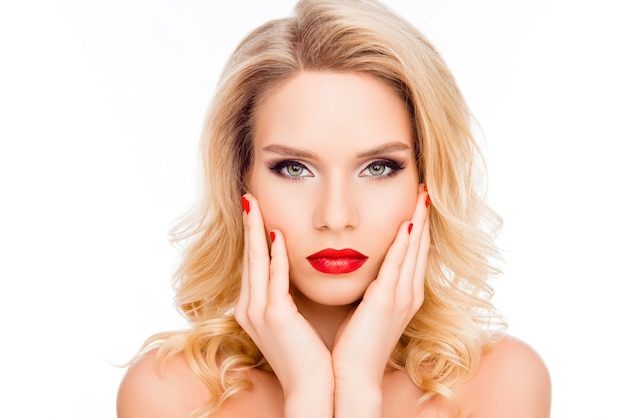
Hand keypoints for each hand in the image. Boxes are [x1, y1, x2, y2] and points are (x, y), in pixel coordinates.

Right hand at [235, 194, 333, 415]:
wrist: (314, 387)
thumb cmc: (307, 354)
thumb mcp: (291, 320)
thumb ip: (286, 295)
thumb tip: (290, 271)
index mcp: (253, 309)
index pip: (252, 264)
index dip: (252, 236)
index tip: (256, 211)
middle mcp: (248, 308)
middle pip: (248, 257)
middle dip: (248, 225)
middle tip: (248, 197)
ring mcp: (258, 313)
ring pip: (256, 262)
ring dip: (256, 230)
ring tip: (254, 204)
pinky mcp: (275, 317)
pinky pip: (273, 278)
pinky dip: (274, 255)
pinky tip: (277, 233)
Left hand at [331, 186, 430, 414]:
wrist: (353, 376)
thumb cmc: (355, 345)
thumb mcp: (365, 309)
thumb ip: (370, 287)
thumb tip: (364, 269)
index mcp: (404, 296)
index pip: (415, 253)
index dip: (419, 227)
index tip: (418, 202)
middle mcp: (409, 294)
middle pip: (420, 247)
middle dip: (423, 217)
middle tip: (425, 190)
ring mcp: (401, 299)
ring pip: (414, 251)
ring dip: (418, 222)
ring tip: (421, 196)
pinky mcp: (386, 303)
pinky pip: (397, 266)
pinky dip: (403, 244)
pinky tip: (406, 224)